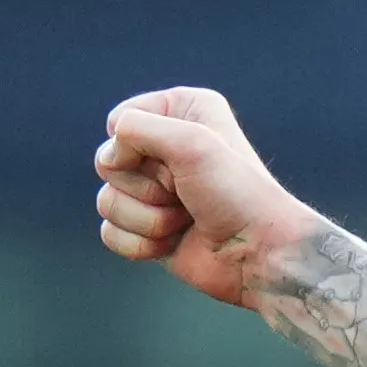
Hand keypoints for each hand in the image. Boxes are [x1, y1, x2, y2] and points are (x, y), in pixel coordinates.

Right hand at [95, 87, 305, 307]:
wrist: (260, 255)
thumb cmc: (236, 194)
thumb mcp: (190, 143)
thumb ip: (137, 128)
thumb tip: (108, 159)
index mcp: (181, 112)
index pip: (121, 119)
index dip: (137, 145)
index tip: (180, 160)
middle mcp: (165, 146)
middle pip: (108, 162)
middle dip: (146, 186)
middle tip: (186, 194)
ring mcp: (154, 191)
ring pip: (106, 201)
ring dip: (147, 219)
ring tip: (184, 221)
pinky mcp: (147, 229)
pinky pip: (110, 232)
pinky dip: (139, 244)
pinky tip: (172, 244)